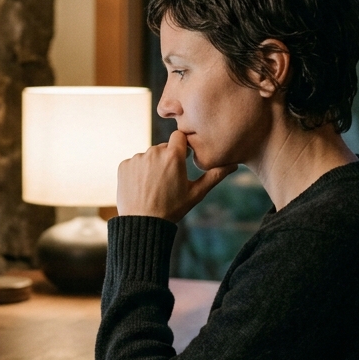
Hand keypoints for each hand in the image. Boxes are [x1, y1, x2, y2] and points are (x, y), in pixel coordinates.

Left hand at [116, 130, 234, 222]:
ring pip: (148, 156)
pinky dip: (138, 172)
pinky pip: (134, 163)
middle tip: (169, 180)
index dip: (182, 146)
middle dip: (167, 158)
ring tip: (154, 186)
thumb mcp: (196, 193)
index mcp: (173, 155)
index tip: (183, 158)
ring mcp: (137, 158)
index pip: (179, 136)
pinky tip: (142, 187)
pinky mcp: (124, 165)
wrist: (143, 223)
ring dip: (152, 165)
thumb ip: (215, 175)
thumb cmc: (172, 209)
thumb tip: (234, 165)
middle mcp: (154, 152)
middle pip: (164, 147)